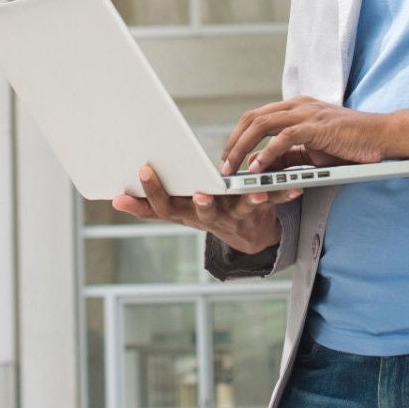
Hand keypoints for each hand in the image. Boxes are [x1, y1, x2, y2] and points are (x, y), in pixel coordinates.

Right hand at [110, 164, 300, 255]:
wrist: (248, 237)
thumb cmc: (206, 212)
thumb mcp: (177, 211)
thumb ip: (148, 205)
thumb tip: (113, 199)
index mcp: (185, 213)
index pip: (163, 208)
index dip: (152, 192)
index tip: (142, 171)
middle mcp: (208, 217)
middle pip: (201, 214)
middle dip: (201, 204)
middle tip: (201, 195)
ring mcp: (233, 218)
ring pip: (240, 210)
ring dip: (248, 200)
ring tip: (257, 190)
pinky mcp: (257, 214)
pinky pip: (272, 204)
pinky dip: (283, 195)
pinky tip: (295, 188)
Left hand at [220, 97, 408, 175]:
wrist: (383, 137)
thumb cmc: (351, 144)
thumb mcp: (313, 151)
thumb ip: (289, 155)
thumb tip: (262, 166)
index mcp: (294, 108)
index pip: (255, 118)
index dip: (237, 138)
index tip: (227, 159)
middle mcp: (297, 105)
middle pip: (251, 118)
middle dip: (233, 142)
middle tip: (222, 166)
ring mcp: (307, 113)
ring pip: (262, 124)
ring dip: (243, 148)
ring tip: (233, 169)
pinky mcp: (318, 126)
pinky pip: (284, 137)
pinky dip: (267, 152)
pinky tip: (258, 167)